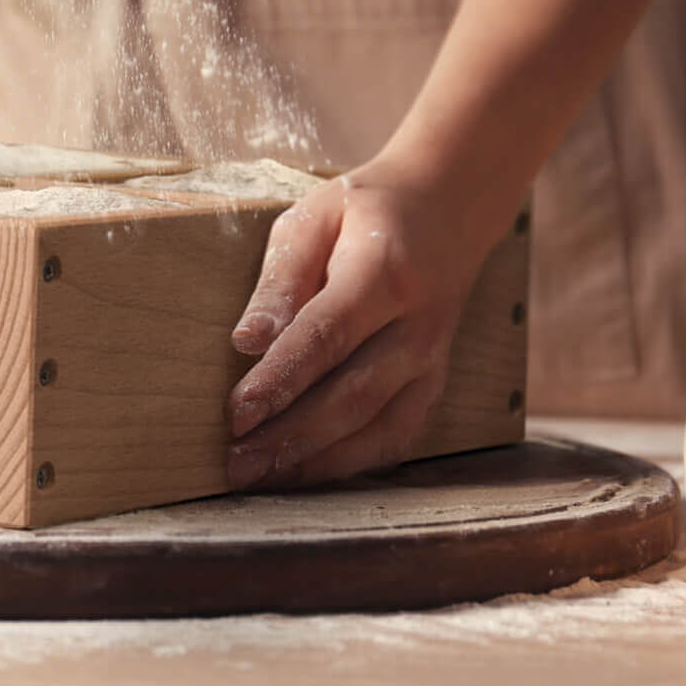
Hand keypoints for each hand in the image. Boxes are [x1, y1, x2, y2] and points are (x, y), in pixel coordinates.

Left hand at [224, 160, 488, 488]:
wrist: (449, 208)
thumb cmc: (366, 211)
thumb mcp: (313, 218)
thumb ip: (281, 279)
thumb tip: (247, 342)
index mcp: (384, 273)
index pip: (327, 337)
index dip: (281, 380)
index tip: (237, 414)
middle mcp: (417, 326)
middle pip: (354, 394)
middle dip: (292, 436)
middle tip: (238, 462)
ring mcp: (433, 360)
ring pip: (379, 427)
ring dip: (318, 461)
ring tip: (261, 477)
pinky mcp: (434, 382)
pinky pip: (398, 436)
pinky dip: (354, 463)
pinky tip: (307, 474)